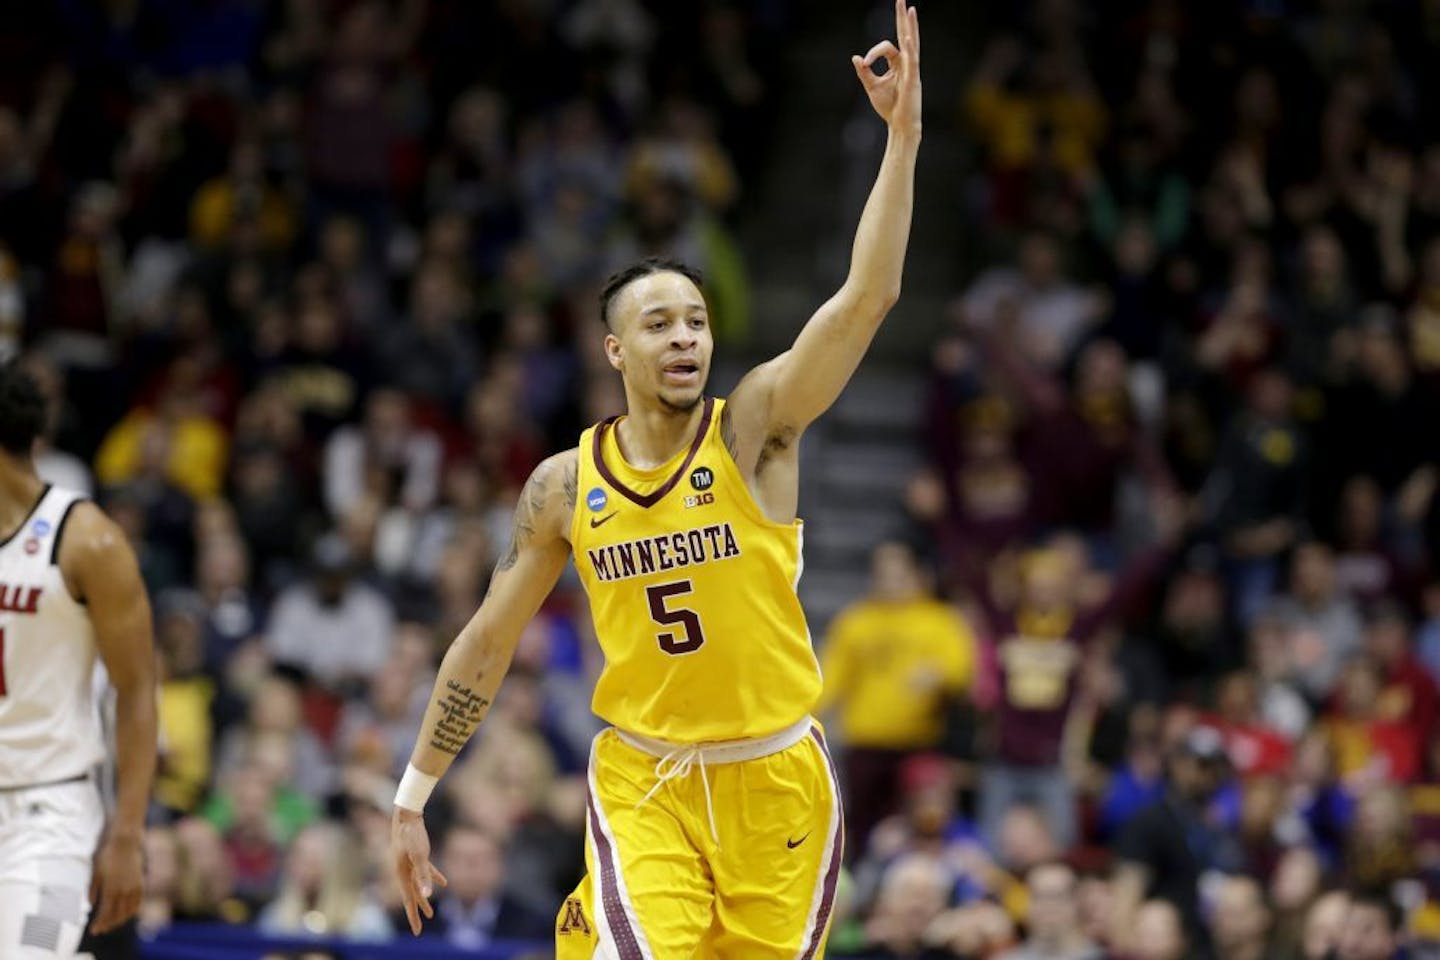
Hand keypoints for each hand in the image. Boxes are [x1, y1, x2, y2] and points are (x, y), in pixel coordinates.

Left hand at [89, 829, 143, 934]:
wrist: (126, 843)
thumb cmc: (107, 856)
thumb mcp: (95, 872)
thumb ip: (93, 890)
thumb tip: (92, 905)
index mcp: (111, 889)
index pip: (106, 913)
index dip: (100, 923)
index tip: (94, 930)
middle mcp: (124, 891)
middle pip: (117, 915)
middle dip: (108, 925)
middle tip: (101, 930)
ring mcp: (134, 887)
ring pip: (128, 911)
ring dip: (120, 920)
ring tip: (112, 924)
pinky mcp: (140, 883)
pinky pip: (138, 903)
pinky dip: (132, 911)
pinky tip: (126, 914)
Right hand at [392, 807, 447, 935]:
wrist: (407, 815)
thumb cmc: (411, 834)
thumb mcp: (419, 855)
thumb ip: (424, 875)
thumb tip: (428, 894)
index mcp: (401, 874)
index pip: (408, 900)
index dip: (413, 916)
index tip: (417, 931)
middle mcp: (403, 871)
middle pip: (412, 896)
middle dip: (417, 912)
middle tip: (420, 928)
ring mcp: (410, 864)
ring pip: (419, 886)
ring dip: (425, 898)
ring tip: (432, 913)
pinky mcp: (418, 856)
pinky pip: (426, 871)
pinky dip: (434, 878)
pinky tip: (444, 883)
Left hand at [852, 0, 920, 134]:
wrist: (900, 125)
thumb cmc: (889, 107)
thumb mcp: (872, 87)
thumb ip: (864, 71)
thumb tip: (856, 57)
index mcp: (898, 64)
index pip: (885, 48)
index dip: (872, 53)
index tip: (864, 63)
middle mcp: (907, 63)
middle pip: (905, 35)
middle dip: (901, 17)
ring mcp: (912, 70)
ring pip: (911, 43)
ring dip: (910, 25)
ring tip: (909, 9)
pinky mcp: (913, 79)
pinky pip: (912, 60)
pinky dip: (909, 48)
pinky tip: (907, 37)